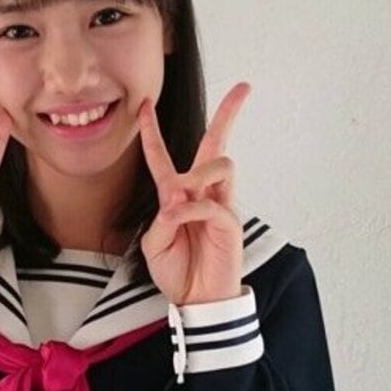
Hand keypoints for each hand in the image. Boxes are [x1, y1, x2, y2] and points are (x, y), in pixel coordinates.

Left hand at [137, 82, 251, 305]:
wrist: (196, 301)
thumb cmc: (178, 272)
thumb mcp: (154, 244)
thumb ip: (162, 218)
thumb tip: (178, 196)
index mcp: (178, 197)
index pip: (164, 157)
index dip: (153, 132)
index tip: (145, 106)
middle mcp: (202, 194)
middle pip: (216, 144)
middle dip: (229, 115)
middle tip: (244, 88)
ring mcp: (219, 206)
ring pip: (219, 164)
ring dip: (196, 174)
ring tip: (180, 195)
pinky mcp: (229, 223)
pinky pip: (211, 204)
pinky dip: (191, 210)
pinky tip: (179, 221)